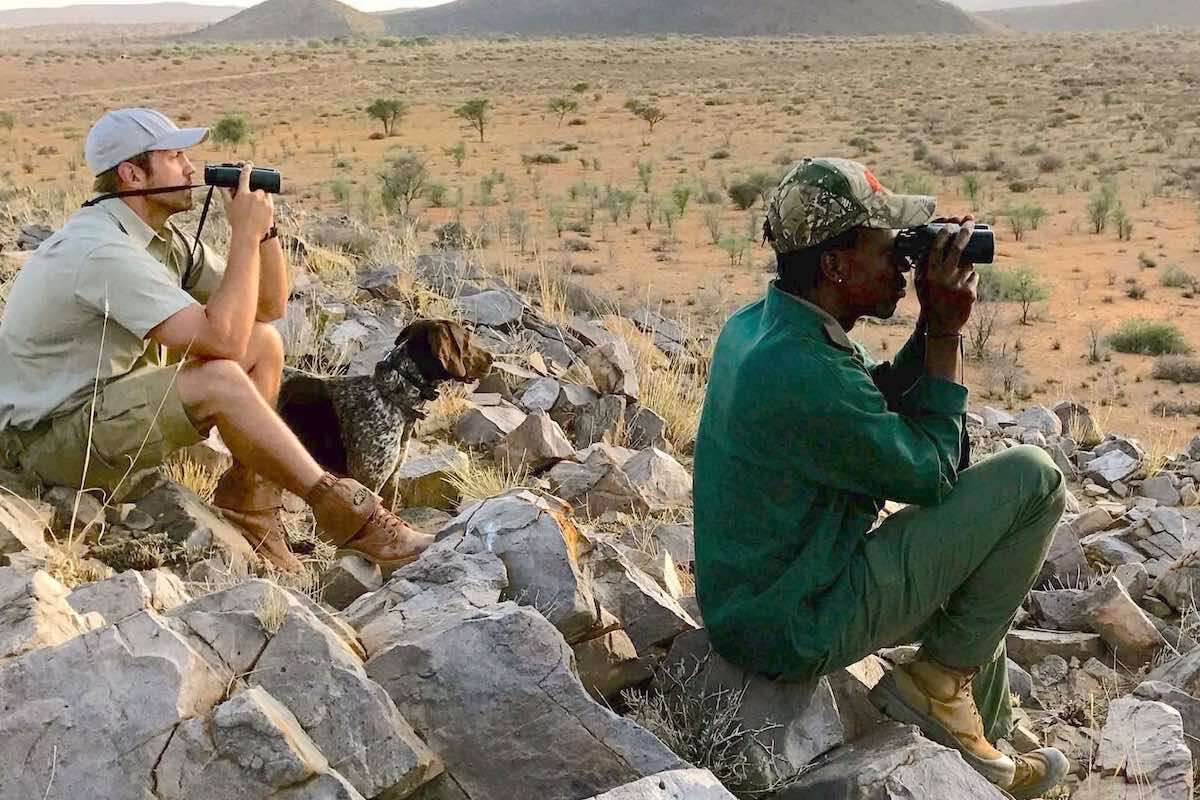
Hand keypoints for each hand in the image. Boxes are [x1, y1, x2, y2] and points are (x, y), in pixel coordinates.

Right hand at [220, 162, 273, 241]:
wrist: (249, 235)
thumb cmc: (236, 222)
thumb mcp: (228, 207)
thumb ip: (225, 194)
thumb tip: (221, 185)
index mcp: (243, 194)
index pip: (245, 176)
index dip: (246, 169)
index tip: (248, 165)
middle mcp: (255, 195)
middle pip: (256, 187)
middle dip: (254, 190)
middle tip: (251, 196)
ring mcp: (264, 201)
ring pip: (264, 193)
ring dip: (260, 196)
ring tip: (255, 206)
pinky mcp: (271, 207)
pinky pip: (269, 200)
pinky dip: (265, 202)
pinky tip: (261, 209)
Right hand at [915, 216, 977, 335]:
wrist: (942, 325)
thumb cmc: (930, 300)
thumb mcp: (922, 283)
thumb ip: (924, 266)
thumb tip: (927, 245)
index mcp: (930, 274)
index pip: (936, 248)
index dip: (944, 232)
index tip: (950, 223)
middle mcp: (944, 278)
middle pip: (957, 248)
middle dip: (965, 231)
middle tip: (970, 220)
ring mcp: (958, 285)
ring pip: (969, 263)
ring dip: (967, 262)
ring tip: (959, 274)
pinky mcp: (970, 292)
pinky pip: (974, 277)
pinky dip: (970, 278)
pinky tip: (962, 288)